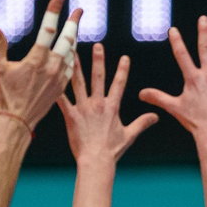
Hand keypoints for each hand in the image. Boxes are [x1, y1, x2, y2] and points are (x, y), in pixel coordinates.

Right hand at [0, 0, 79, 131]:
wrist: (18, 121)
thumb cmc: (3, 94)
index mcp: (36, 59)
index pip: (48, 29)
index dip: (54, 11)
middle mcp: (52, 66)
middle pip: (68, 39)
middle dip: (74, 22)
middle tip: (79, 10)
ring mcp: (59, 77)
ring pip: (72, 52)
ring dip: (74, 38)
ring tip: (74, 28)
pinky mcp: (62, 86)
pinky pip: (71, 66)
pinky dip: (72, 55)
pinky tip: (71, 50)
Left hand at [57, 43, 157, 163]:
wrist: (96, 161)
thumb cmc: (112, 150)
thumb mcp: (130, 135)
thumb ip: (142, 123)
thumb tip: (156, 116)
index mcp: (112, 107)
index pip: (119, 84)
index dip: (123, 70)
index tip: (125, 57)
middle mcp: (98, 103)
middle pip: (98, 77)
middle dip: (99, 60)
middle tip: (98, 45)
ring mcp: (84, 108)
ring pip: (78, 83)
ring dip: (75, 66)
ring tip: (71, 52)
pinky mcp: (71, 116)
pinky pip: (62, 100)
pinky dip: (57, 90)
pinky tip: (50, 78)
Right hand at [138, 16, 206, 137]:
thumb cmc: (193, 120)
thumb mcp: (173, 108)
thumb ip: (157, 98)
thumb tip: (141, 93)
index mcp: (193, 78)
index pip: (182, 56)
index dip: (176, 42)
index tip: (173, 29)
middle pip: (205, 50)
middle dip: (204, 33)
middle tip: (204, 19)